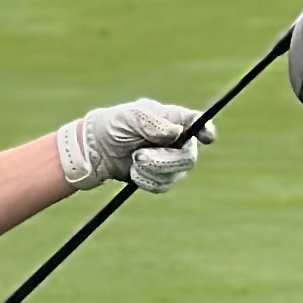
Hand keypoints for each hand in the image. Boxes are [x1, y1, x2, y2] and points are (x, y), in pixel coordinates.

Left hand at [55, 96, 213, 194]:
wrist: (95, 150)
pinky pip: (163, 186)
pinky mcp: (160, 178)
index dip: (206, 130)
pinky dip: (146, 181)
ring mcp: (170, 160)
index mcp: (172, 120)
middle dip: (165, 160)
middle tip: (139, 156)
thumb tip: (176, 132)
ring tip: (133, 161)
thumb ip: (152, 122)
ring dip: (152, 170)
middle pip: (189, 156)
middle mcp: (176, 140)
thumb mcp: (129, 117)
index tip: (207, 137)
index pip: (198, 123)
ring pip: (177, 174)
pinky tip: (133, 173)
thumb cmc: (112, 125)